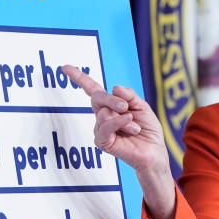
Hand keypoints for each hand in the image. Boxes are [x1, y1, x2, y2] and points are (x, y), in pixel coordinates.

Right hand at [63, 65, 176, 218]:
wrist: (154, 151)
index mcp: (111, 106)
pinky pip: (105, 126)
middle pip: (97, 96)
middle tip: (126, 107)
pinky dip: (119, 122)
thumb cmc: (148, 131)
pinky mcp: (102, 141)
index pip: (92, 89)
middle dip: (112, 99)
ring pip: (103, 111)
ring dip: (123, 116)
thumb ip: (130, 96)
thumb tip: (115, 88)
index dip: (79, 78)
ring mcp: (100, 129)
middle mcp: (103, 116)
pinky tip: (131, 126)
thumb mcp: (142, 107)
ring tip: (135, 127)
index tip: (65, 67)